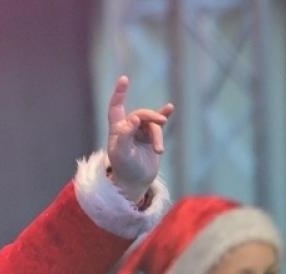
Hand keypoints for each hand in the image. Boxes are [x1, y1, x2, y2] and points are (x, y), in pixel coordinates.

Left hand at [105, 75, 173, 202]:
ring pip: (153, 124)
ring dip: (157, 135)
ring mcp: (140, 133)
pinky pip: (159, 124)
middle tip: (161, 124)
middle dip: (151, 117)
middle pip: (141, 114)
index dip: (120, 94)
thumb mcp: (122, 153)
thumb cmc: (124, 169)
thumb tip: (134, 118)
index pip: (116, 107)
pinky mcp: (151, 138)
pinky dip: (164, 116)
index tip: (124, 79)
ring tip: (159, 151)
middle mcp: (128, 128)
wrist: (135, 182)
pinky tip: (169, 108)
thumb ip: (126, 135)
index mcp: (117, 130)